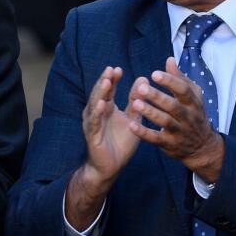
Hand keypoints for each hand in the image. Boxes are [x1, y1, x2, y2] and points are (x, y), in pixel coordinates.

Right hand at [80, 66, 146, 187]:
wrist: (112, 166)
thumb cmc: (120, 143)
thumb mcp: (133, 119)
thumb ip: (136, 101)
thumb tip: (143, 79)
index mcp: (106, 108)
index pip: (108, 90)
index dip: (112, 79)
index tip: (118, 69)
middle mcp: (97, 113)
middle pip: (100, 93)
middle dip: (104, 81)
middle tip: (111, 69)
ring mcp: (93, 123)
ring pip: (95, 105)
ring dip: (100, 93)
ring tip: (106, 81)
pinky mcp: (92, 135)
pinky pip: (95, 122)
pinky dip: (97, 112)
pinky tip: (102, 104)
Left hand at [132, 57, 224, 181]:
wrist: (202, 147)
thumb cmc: (194, 115)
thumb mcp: (193, 97)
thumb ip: (180, 79)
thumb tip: (169, 60)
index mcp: (193, 102)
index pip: (183, 90)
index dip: (170, 81)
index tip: (154, 74)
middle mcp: (188, 116)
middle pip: (173, 106)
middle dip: (157, 97)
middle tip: (141, 88)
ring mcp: (179, 131)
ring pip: (164, 122)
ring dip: (150, 113)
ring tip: (135, 103)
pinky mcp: (169, 144)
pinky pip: (156, 139)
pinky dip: (144, 133)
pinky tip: (131, 125)